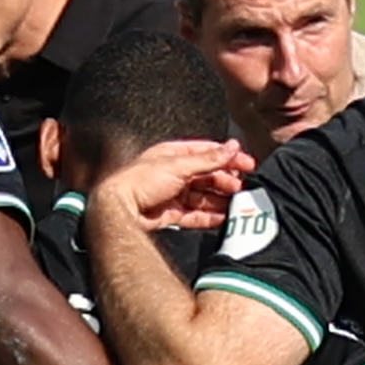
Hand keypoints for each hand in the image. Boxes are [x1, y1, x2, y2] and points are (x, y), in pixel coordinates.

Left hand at [94, 138, 255, 232]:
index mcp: (172, 155)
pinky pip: (195, 215)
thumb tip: (232, 147)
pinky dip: (210, 216)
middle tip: (244, 187)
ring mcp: (171, 194)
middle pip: (207, 175)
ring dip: (221, 199)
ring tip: (239, 203)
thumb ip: (208, 158)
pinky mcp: (170, 214)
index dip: (228, 157)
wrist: (117, 209)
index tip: (248, 164)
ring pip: (203, 196)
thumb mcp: (178, 165)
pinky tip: (224, 217)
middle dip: (226, 180)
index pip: (207, 153)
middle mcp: (172, 173)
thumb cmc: (139, 181)